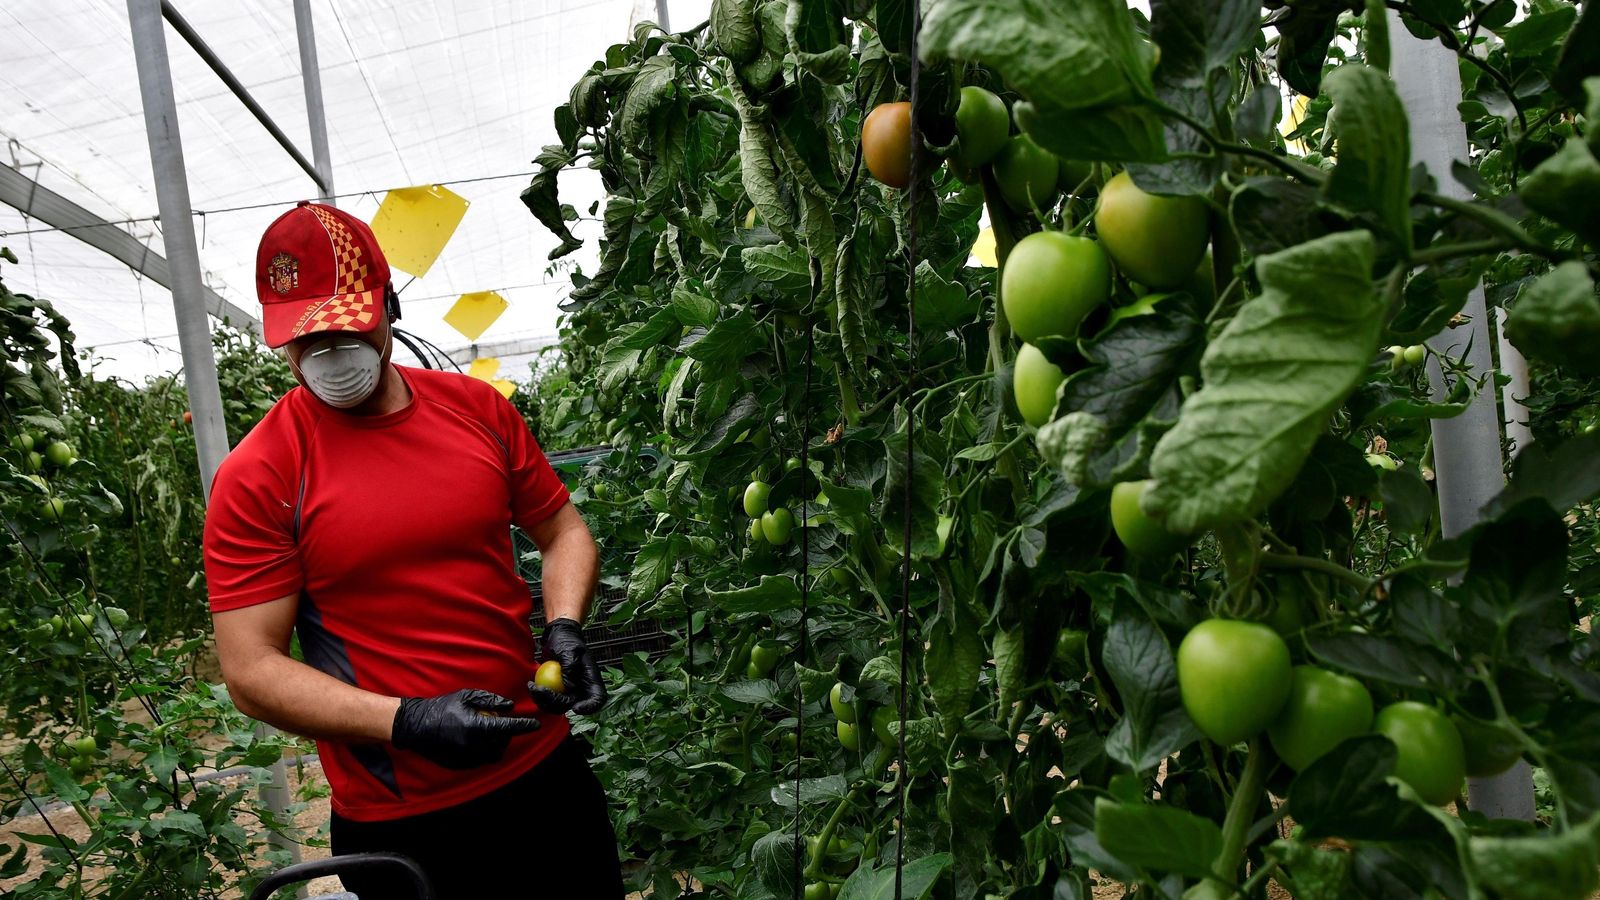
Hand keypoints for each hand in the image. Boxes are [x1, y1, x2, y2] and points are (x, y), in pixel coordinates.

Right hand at [390, 689, 540, 769]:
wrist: (415, 725)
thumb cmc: (441, 707)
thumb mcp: (466, 696)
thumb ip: (490, 700)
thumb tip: (510, 706)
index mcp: (476, 727)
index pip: (508, 728)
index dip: (524, 726)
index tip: (536, 724)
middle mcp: (473, 745)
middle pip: (503, 743)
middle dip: (508, 734)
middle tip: (503, 723)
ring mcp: (466, 757)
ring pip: (494, 754)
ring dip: (497, 743)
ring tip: (489, 730)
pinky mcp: (461, 764)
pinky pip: (481, 759)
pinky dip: (485, 750)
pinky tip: (477, 739)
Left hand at [529, 618, 606, 714]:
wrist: (557, 636)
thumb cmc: (567, 640)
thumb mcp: (569, 650)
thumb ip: (570, 667)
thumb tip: (569, 686)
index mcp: (591, 680)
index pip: (597, 699)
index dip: (589, 708)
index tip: (575, 708)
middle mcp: (581, 689)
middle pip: (572, 705)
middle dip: (554, 702)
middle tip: (539, 690)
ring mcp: (569, 691)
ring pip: (558, 707)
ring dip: (544, 702)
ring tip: (533, 687)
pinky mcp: (557, 691)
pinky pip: (549, 701)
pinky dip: (540, 698)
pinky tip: (532, 686)